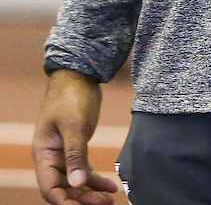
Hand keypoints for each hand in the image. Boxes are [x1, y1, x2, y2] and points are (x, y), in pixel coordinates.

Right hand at [32, 70, 117, 203]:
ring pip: (75, 181)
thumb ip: (75, 155)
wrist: (80, 73)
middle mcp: (51, 157)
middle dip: (82, 199)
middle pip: (64, 188)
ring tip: (110, 200)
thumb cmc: (72, 97)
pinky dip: (96, 179)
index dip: (64, 202)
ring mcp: (64, 153)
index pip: (50, 188)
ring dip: (91, 192)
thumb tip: (77, 184)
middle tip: (104, 204)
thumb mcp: (75, 125)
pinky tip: (112, 186)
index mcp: (44, 154)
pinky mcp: (77, 147)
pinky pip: (84, 170)